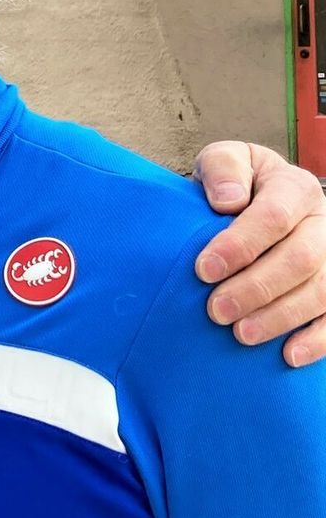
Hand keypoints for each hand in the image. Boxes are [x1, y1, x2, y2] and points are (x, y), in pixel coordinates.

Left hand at [193, 141, 325, 366]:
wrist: (255, 202)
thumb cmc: (233, 186)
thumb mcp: (224, 162)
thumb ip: (223, 169)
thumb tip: (228, 201)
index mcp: (294, 188)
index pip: (274, 216)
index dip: (241, 245)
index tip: (204, 270)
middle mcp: (323, 222)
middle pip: (302, 258)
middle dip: (258, 287)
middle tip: (216, 310)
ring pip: (324, 290)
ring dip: (283, 316)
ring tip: (242, 335)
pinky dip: (318, 339)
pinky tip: (289, 356)